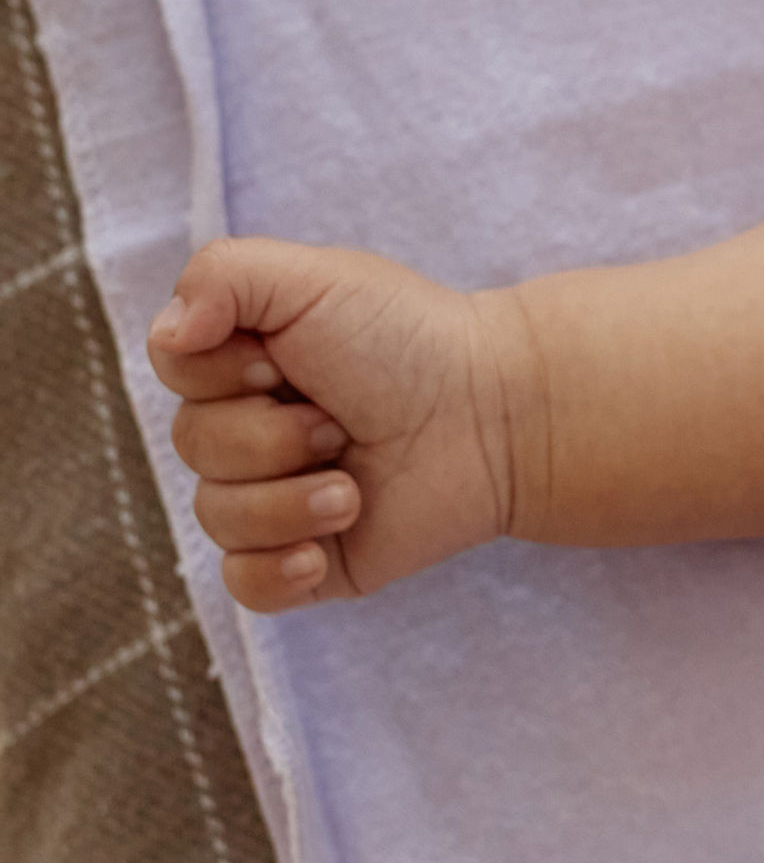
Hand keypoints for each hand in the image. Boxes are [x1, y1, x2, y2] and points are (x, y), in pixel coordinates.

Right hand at [148, 240, 529, 611]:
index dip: (221, 372)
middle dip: (270, 436)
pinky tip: (322, 550)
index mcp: (244, 364)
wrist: (498, 415)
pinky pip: (246, 586)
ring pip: (217, 518)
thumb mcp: (313, 278)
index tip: (281, 362)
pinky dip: (276, 571)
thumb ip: (222, 277)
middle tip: (340, 421)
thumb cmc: (410, 338)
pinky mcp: (311, 559)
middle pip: (192, 447)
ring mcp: (278, 498)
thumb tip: (167, 332)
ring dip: (289, 501)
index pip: (173, 369)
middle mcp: (252, 430)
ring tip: (355, 486)